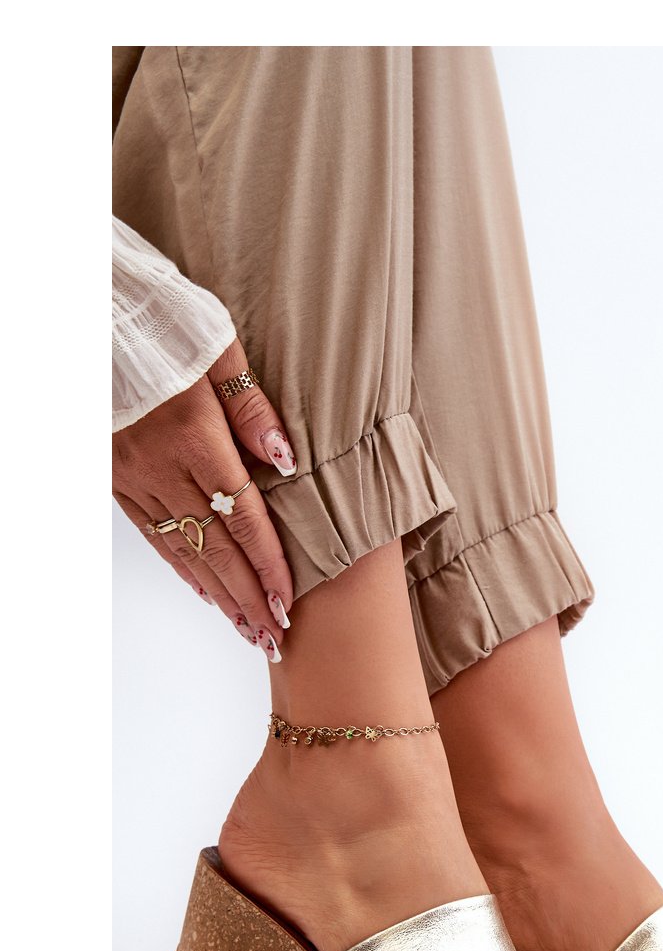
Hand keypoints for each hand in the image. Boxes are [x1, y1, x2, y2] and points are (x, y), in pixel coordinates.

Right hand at [113, 338, 296, 659]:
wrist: (85, 312)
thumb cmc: (157, 320)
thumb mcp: (215, 347)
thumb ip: (251, 407)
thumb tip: (285, 458)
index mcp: (194, 436)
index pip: (242, 518)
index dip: (267, 566)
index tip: (289, 603)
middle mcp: (160, 466)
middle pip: (214, 548)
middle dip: (247, 599)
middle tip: (273, 639)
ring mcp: (132, 476)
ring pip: (181, 549)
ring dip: (217, 595)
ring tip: (247, 629)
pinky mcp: (112, 477)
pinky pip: (152, 532)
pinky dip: (181, 567)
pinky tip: (203, 591)